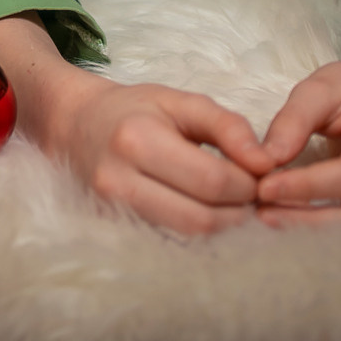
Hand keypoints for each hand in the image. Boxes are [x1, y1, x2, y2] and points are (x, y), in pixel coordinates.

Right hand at [0, 14, 272, 236]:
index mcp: (137, 139)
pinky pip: (171, 239)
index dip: (248, 184)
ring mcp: (113, 210)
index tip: (258, 174)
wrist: (74, 125)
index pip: (212, 181)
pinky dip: (199, 231)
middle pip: (202, 219)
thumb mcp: (179, 101)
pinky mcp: (115, 228)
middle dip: (239, 210)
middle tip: (251, 192)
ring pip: (188, 237)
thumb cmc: (132, 109)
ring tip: (231, 201)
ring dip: (223, 225)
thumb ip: (227, 126)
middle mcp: (119, 180)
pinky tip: (207, 211)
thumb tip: (265, 162)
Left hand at [254, 56, 340, 226]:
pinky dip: (328, 231)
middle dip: (311, 220)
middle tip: (262, 213)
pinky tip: (291, 222)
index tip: (264, 189)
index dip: (309, 186)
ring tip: (270, 219)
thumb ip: (293, 120)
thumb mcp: (321, 87)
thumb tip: (265, 161)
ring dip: (317, 231)